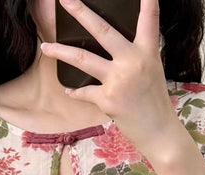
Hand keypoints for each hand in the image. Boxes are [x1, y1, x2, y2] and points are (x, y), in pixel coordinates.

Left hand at [41, 0, 181, 159]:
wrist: (159, 132)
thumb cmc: (154, 102)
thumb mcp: (153, 71)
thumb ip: (136, 55)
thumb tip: (115, 46)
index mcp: (147, 52)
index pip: (149, 20)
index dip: (148, 3)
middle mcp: (132, 61)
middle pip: (102, 31)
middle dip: (81, 13)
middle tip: (65, 0)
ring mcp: (118, 80)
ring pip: (83, 60)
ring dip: (61, 52)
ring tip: (45, 47)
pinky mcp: (108, 99)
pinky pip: (84, 91)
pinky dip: (75, 91)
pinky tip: (69, 90)